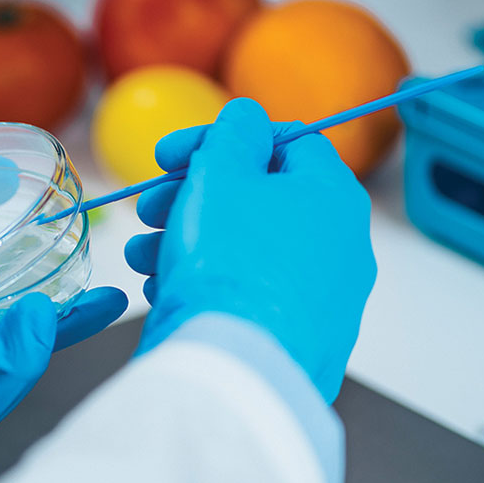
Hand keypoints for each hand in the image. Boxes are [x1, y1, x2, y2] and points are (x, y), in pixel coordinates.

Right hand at [123, 98, 375, 402]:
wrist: (236, 368)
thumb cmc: (231, 264)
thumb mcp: (222, 174)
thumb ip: (233, 133)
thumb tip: (248, 114)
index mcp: (333, 196)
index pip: (284, 142)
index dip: (221, 139)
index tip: (172, 155)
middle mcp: (341, 248)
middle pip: (258, 200)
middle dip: (192, 197)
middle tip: (149, 207)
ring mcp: (324, 300)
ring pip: (247, 250)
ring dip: (188, 241)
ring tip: (142, 255)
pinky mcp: (300, 341)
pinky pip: (249, 296)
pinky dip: (206, 284)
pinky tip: (165, 289)